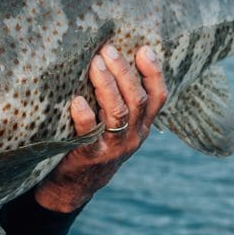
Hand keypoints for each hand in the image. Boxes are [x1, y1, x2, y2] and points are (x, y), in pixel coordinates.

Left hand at [33, 43, 166, 213]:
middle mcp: (133, 136)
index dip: (154, 72)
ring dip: (106, 86)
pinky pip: (90, 134)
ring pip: (118, 113)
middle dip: (124, 72)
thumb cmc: (95, 143)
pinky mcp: (91, 156)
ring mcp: (114, 147)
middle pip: (136, 99)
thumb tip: (112, 57)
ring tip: (94, 64)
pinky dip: (85, 116)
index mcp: (142, 125)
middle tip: (108, 50)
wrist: (75, 186)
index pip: (158, 96)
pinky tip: (76, 101)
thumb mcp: (116, 125)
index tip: (143, 49)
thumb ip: (120, 99)